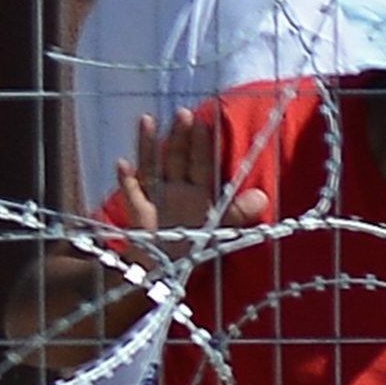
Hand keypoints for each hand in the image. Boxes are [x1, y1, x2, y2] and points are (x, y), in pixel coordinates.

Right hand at [109, 107, 272, 239]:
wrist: (163, 270)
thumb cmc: (193, 245)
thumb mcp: (219, 228)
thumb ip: (238, 212)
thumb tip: (263, 197)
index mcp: (196, 191)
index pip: (200, 162)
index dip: (203, 144)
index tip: (206, 122)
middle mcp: (175, 189)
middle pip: (176, 158)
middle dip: (179, 137)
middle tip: (184, 113)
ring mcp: (155, 198)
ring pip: (152, 167)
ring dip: (148, 145)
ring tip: (147, 120)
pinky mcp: (138, 213)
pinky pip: (132, 195)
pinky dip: (126, 180)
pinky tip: (123, 164)